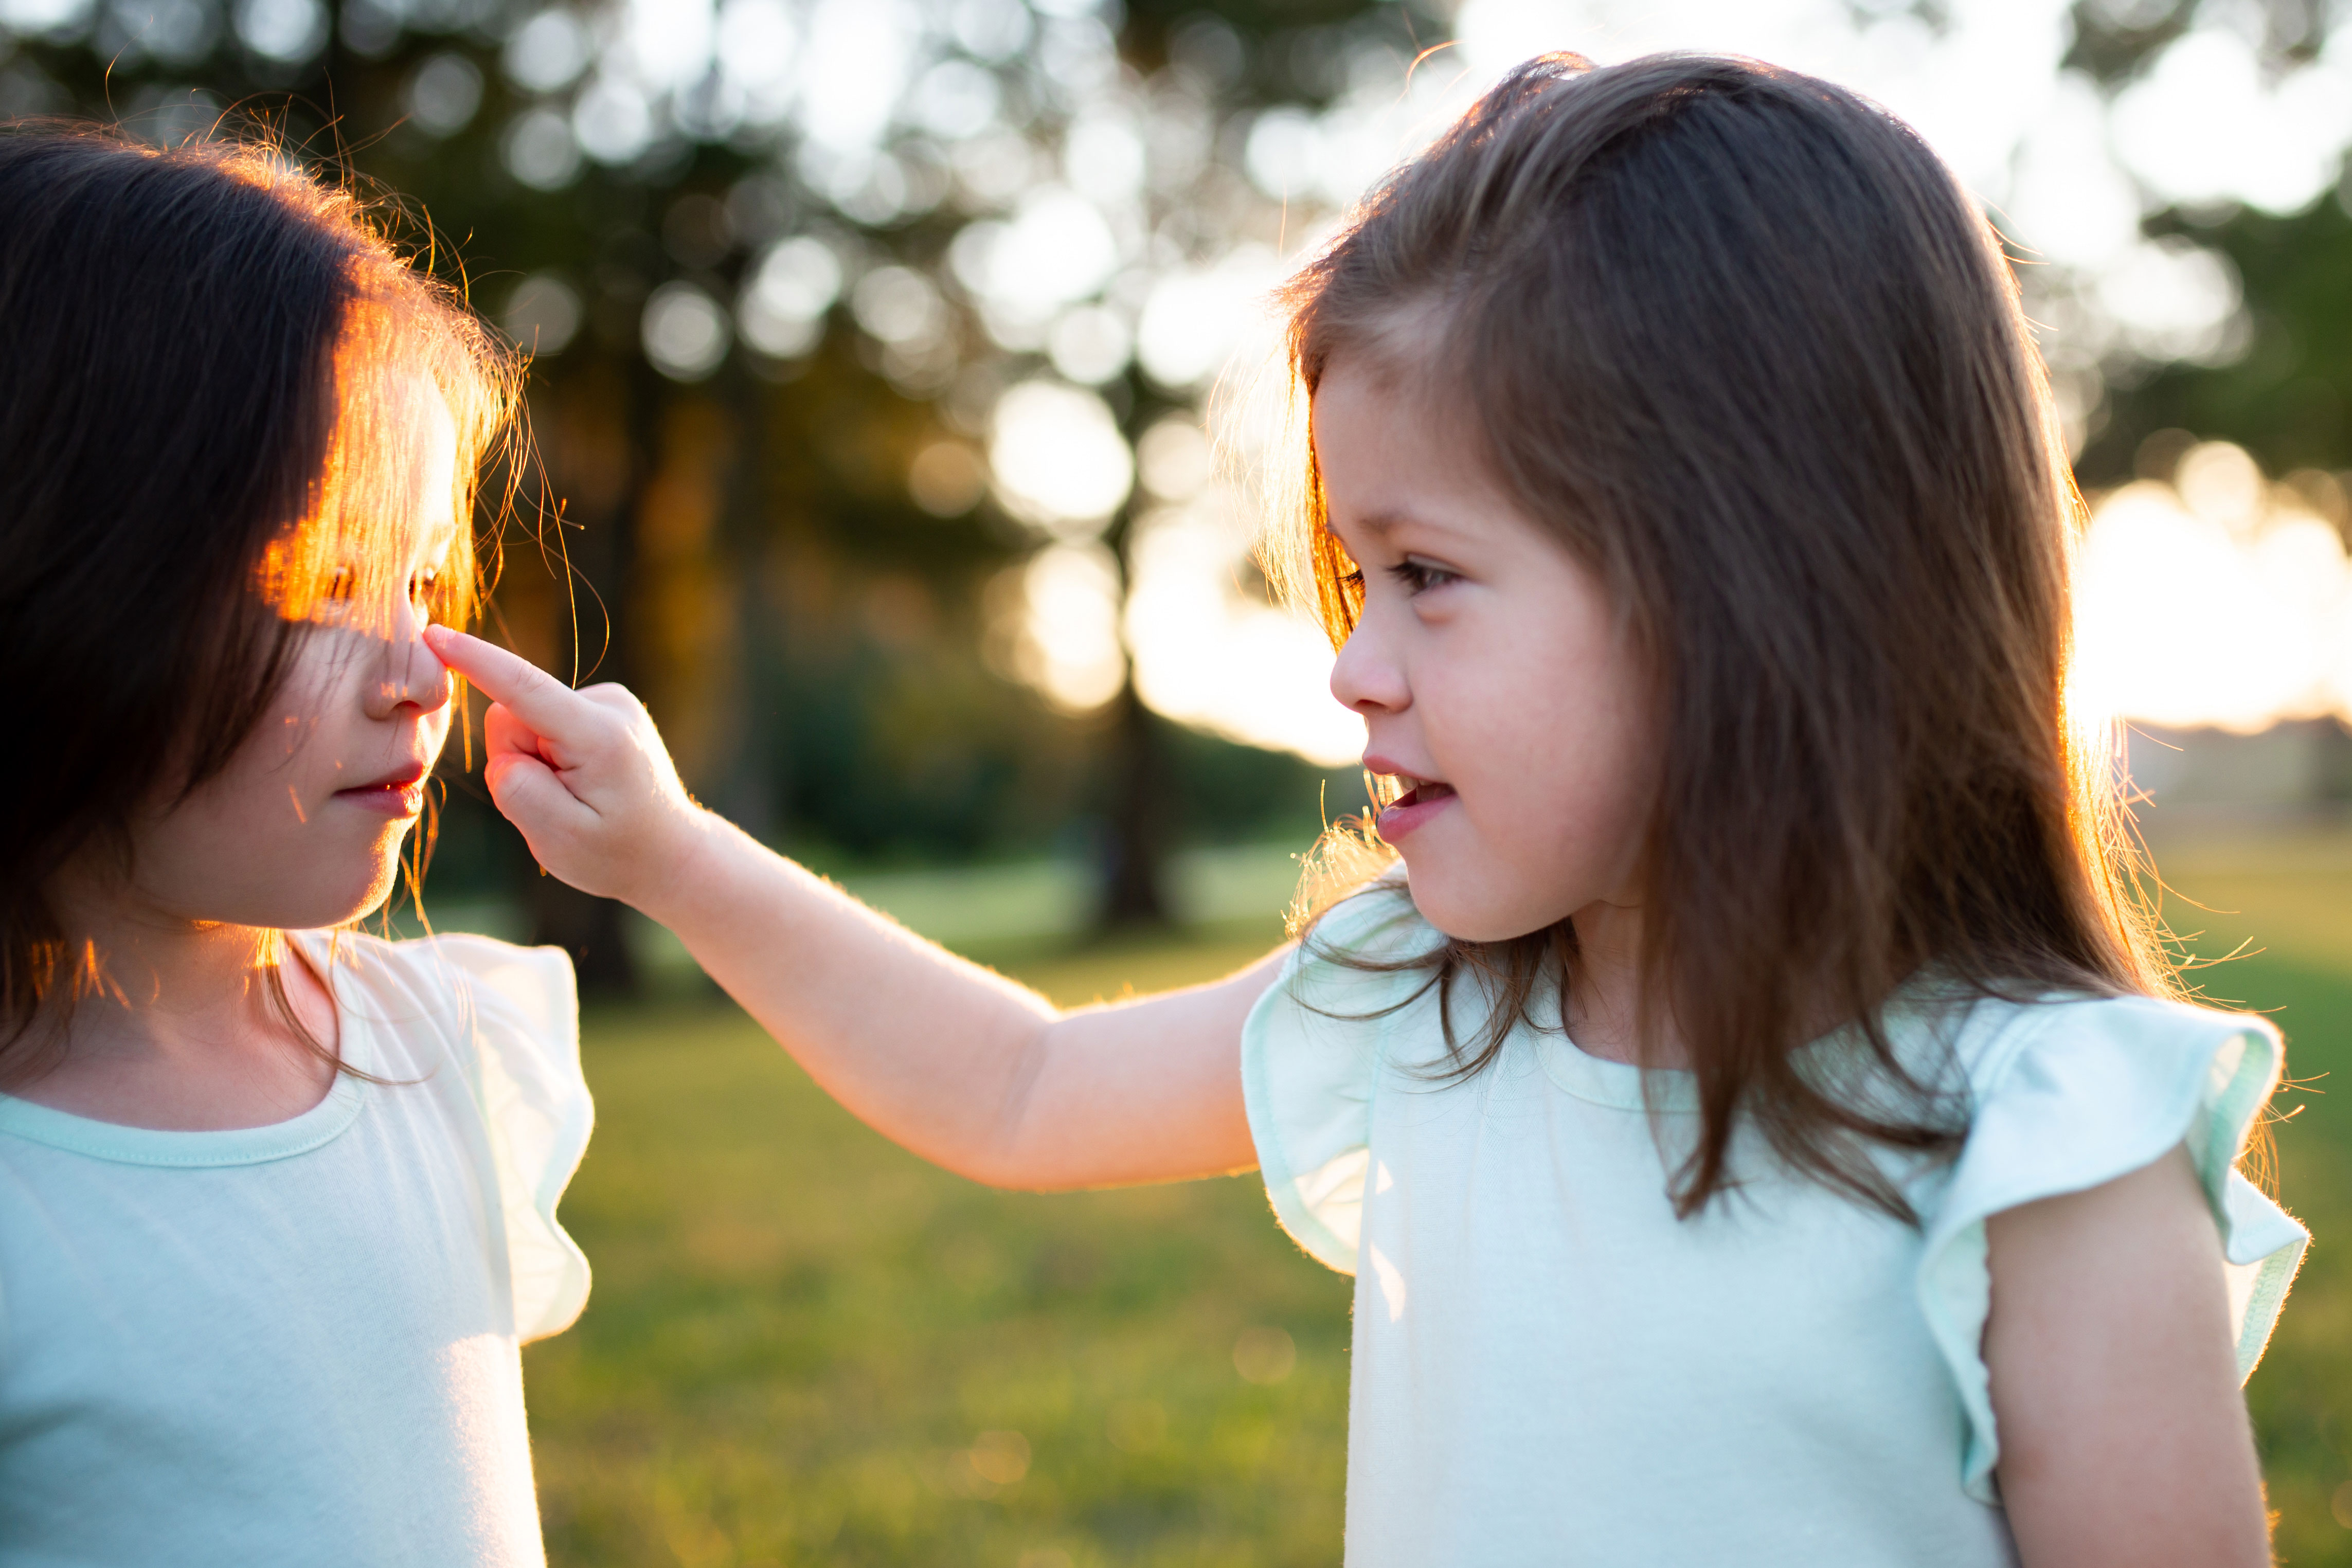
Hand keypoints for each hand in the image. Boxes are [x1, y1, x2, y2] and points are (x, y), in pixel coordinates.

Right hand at [423, 627, 713, 912]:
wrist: (672, 853)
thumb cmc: (617, 853)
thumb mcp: (560, 840)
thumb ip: (518, 790)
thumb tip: (505, 752)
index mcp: (600, 736)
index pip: (525, 689)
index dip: (475, 661)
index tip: (433, 635)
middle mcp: (610, 706)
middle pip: (512, 715)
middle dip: (516, 760)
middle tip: (557, 805)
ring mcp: (611, 702)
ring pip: (525, 721)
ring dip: (534, 763)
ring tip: (576, 798)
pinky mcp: (604, 706)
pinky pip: (543, 723)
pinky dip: (550, 757)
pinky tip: (584, 784)